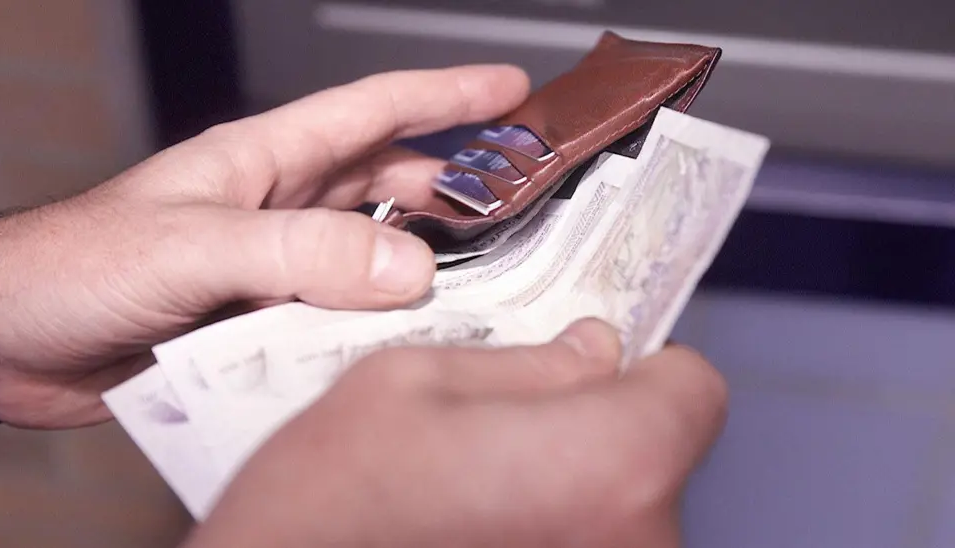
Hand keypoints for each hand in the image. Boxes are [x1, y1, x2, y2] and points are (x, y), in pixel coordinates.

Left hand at [0, 65, 530, 427]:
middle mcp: (277, 209)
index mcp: (263, 162)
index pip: (372, 111)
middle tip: (516, 200)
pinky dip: (377, 325)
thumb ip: (298, 253)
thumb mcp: (193, 246)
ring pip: (370, 252)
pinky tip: (404, 343)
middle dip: (454, 183)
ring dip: (421, 261)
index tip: (509, 90)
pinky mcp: (260, 321)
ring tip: (480, 278)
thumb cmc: (72, 266)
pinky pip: (340, 314)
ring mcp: (272, 267)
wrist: (6, 340)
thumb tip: (404, 267)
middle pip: (386, 181)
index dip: (445, 96)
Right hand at [183, 319, 727, 547]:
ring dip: (571, 492)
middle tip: (508, 431)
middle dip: (597, 428)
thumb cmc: (324, 512)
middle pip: (656, 454)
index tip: (596, 367)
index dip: (644, 367)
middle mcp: (638, 543)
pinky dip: (552, 535)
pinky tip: (481, 535)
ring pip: (622, 511)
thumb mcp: (407, 385)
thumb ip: (523, 362)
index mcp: (609, 461)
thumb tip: (594, 352)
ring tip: (479, 495)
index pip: (693, 391)